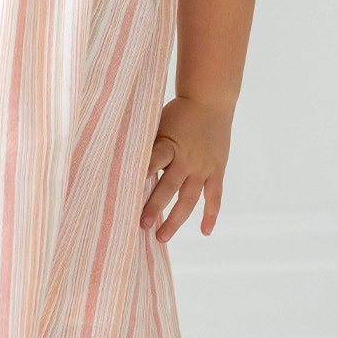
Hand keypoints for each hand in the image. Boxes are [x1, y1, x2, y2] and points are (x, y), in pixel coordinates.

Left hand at [141, 96, 230, 240]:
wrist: (210, 99)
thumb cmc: (177, 113)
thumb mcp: (158, 124)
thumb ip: (146, 146)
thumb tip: (120, 164)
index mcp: (168, 145)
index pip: (153, 161)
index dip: (142, 174)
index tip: (128, 192)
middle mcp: (186, 159)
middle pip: (168, 188)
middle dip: (153, 208)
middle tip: (141, 226)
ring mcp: (203, 167)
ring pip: (189, 199)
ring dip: (175, 220)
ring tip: (161, 237)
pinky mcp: (217, 171)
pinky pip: (215, 197)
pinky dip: (211, 215)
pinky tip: (204, 232)